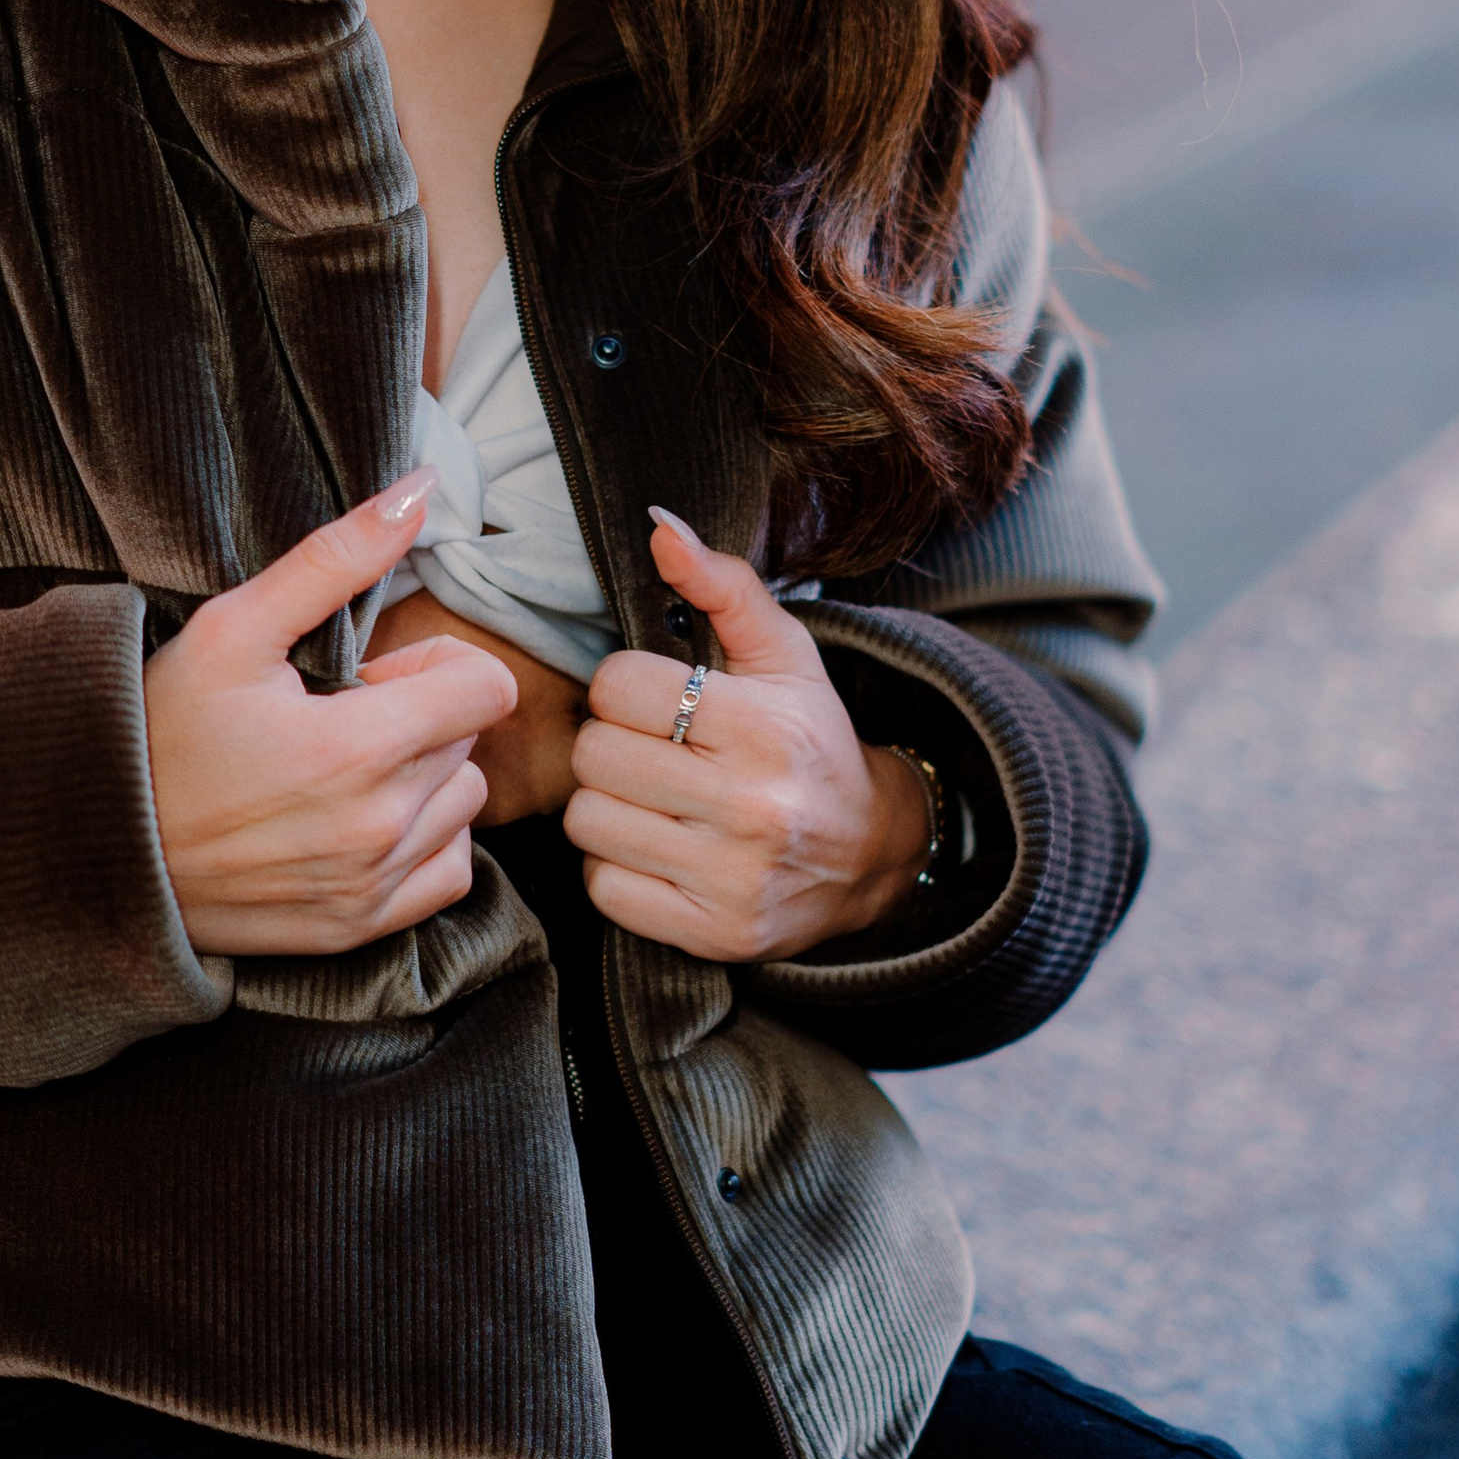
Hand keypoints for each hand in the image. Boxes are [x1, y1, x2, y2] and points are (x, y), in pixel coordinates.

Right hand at [145, 474, 517, 956]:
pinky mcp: (360, 926)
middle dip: (419, 718)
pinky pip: (450, 873)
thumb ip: (336, 557)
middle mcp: (380, 827)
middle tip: (332, 720)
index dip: (434, 665)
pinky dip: (422, 842)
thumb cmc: (161, 729)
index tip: (370, 676)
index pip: (488, 688)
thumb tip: (423, 488)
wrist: (100, 845)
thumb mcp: (233, 627)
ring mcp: (372, 885)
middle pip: (470, 743)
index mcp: (358, 748)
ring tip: (338, 773)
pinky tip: (356, 821)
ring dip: (423, 780)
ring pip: (464, 806)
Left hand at [565, 513, 931, 961]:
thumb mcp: (783, 654)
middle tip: (648, 751)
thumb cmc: (809, 739)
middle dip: (611, 745)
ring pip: (588, 822)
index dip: (625, 687)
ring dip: (606, 806)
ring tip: (649, 797)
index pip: (619, 685)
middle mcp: (753, 804)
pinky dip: (616, 866)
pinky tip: (656, 847)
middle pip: (594, 754)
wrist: (870, 853)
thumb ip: (722, 584)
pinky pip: (605, 887)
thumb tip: (658, 526)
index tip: (657, 701)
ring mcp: (733, 877)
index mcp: (765, 724)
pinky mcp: (714, 932)